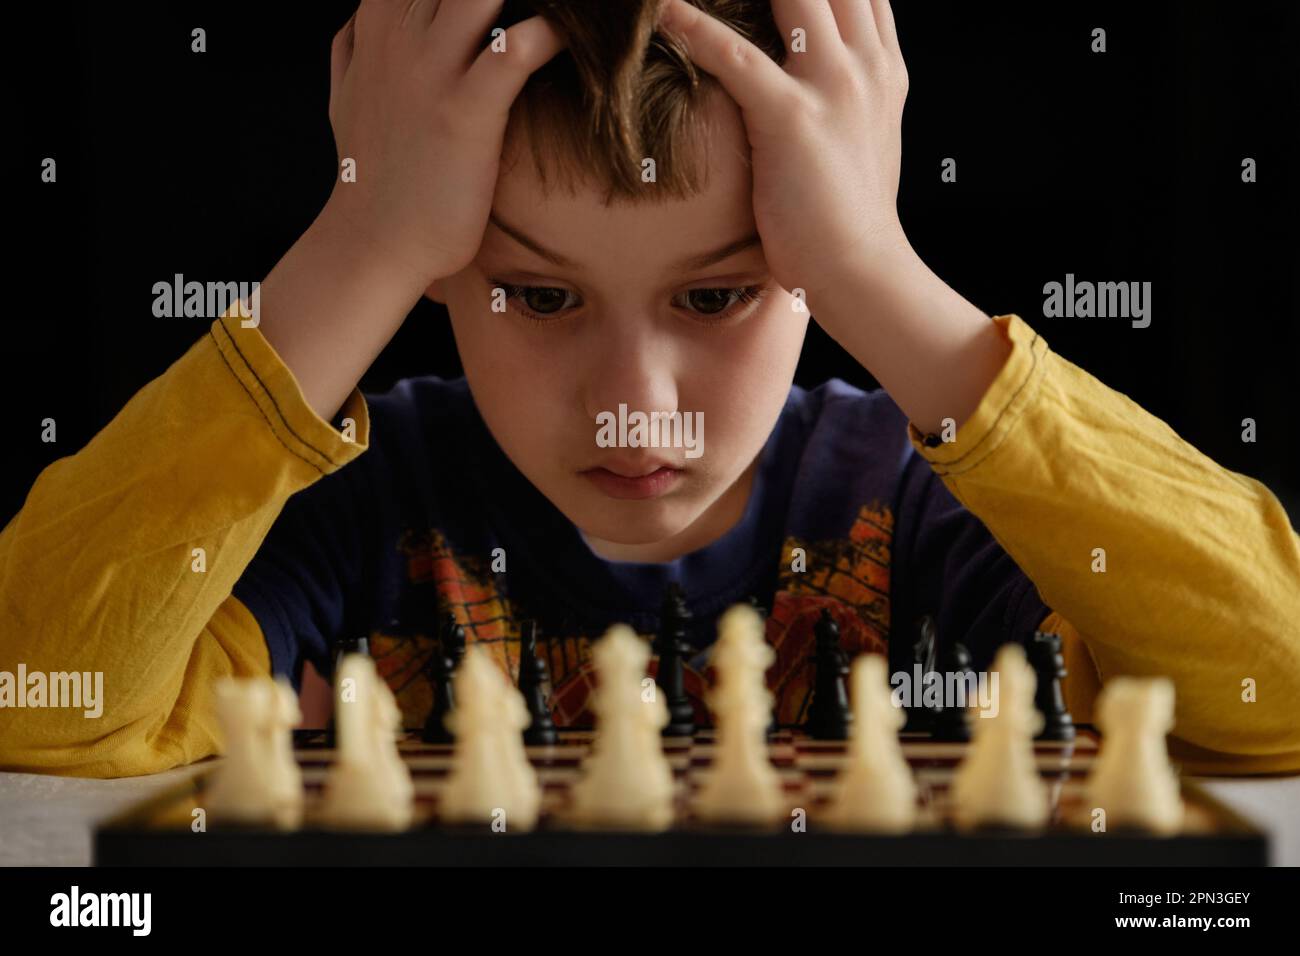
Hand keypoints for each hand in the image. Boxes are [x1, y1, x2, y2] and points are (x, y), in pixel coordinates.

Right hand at [324, 0, 565, 288]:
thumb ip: (355, 44)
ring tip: (580, 9)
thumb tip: (364, 14)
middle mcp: (403, 36)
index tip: (497, 2)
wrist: (374, 242)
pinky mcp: (465, 113)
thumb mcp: (346, 94)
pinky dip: (552, 35)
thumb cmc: (369, 174)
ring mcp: (432, 71)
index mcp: (378, 23)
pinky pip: (516, 49)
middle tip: (570, 2)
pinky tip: (573, 42)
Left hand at [657, 0, 909, 303]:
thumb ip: (848, 87)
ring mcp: (833, 87)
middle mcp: (863, 61)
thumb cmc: (851, 214)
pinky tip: (662, 8)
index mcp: (881, 63)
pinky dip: (695, 28)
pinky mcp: (793, 120)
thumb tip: (816, 68)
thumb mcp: (866, 134)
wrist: (865, 270)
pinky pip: (737, 58)